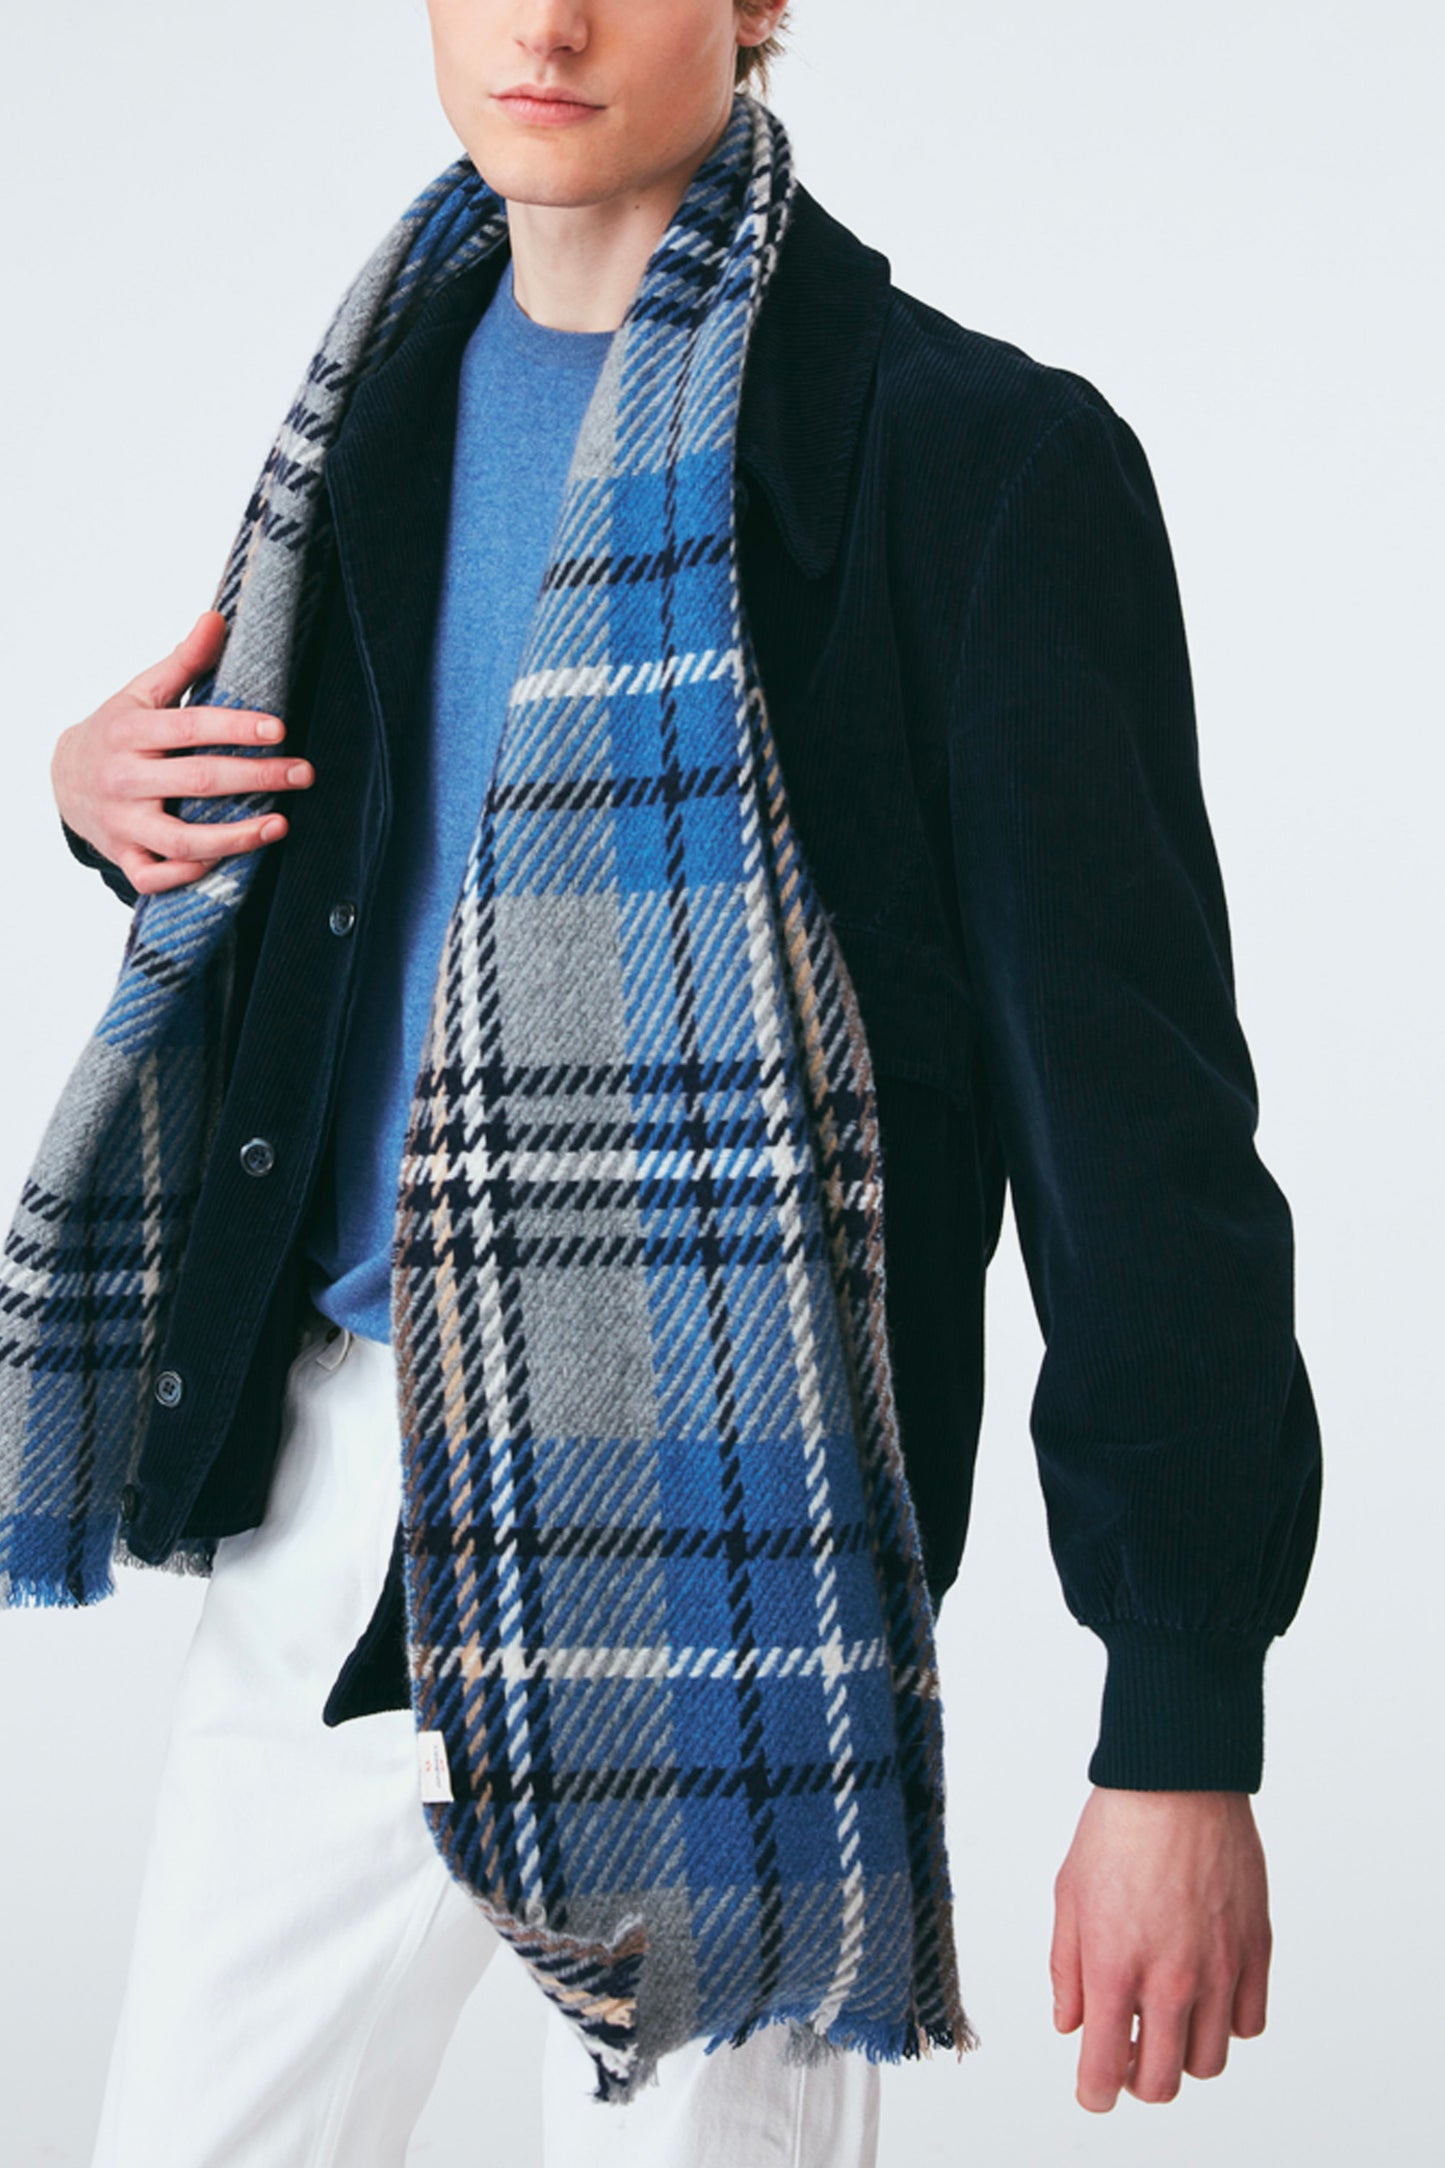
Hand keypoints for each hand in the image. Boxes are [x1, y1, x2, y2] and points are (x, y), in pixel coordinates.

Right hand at [51, 610, 312, 895]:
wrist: (64, 779)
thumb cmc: (117, 733)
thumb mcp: (140, 692)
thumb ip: (183, 660)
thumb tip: (216, 619)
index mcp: (129, 732)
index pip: (189, 727)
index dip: (235, 728)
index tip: (279, 729)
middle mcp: (124, 779)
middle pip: (197, 781)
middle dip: (256, 778)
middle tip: (303, 773)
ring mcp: (122, 823)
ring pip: (180, 840)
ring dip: (235, 837)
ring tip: (280, 825)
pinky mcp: (123, 856)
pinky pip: (155, 876)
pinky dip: (189, 874)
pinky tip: (228, 861)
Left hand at [1050, 1787, 1270, 2110]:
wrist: (1176, 1781)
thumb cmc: (1117, 1829)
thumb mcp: (1069, 1897)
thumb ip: (1068, 1970)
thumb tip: (1072, 2025)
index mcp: (1116, 1969)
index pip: (1106, 2071)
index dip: (1095, 2092)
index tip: (1094, 2087)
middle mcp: (1172, 1980)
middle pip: (1163, 2083)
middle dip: (1139, 2079)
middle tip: (1129, 2051)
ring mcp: (1220, 1969)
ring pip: (1209, 2062)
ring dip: (1184, 2053)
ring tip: (1167, 2018)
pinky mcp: (1255, 1951)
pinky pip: (1249, 2022)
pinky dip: (1227, 2023)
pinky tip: (1206, 1993)